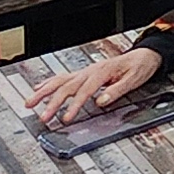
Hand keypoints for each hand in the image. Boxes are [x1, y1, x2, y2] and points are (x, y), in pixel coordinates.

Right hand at [23, 47, 166, 126]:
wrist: (144, 55)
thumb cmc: (139, 67)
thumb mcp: (134, 79)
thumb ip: (117, 90)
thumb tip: (102, 101)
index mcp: (102, 72)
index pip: (84, 91)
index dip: (74, 105)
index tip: (66, 119)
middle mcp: (90, 71)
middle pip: (67, 87)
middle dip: (53, 102)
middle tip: (43, 117)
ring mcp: (85, 71)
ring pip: (60, 80)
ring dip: (43, 92)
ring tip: (29, 103)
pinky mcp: (84, 73)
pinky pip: (62, 77)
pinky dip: (49, 83)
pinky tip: (39, 88)